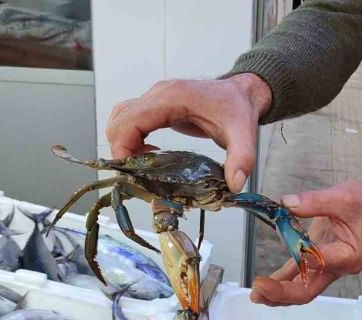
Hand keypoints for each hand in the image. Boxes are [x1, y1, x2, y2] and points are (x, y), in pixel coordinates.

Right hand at [106, 74, 271, 191]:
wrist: (242, 93)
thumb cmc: (238, 108)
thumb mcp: (243, 133)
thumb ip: (241, 157)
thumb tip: (235, 184)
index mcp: (171, 97)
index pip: (129, 121)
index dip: (123, 149)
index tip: (133, 173)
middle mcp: (157, 94)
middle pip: (118, 122)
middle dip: (122, 151)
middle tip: (140, 174)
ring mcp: (154, 99)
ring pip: (119, 120)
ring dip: (124, 145)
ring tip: (144, 166)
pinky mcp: (156, 106)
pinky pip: (129, 121)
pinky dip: (130, 139)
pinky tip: (149, 155)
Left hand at [250, 179, 361, 305]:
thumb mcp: (342, 196)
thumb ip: (314, 201)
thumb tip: (287, 203)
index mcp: (348, 254)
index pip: (321, 263)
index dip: (301, 261)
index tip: (286, 251)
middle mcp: (337, 267)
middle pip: (308, 290)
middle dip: (282, 293)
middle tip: (258, 289)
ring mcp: (326, 268)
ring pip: (300, 289)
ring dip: (277, 293)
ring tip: (255, 295)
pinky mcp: (316, 262)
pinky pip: (296, 276)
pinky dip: (280, 281)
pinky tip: (264, 284)